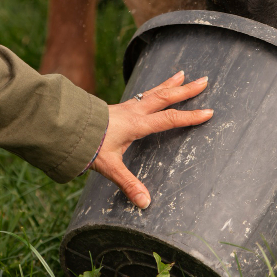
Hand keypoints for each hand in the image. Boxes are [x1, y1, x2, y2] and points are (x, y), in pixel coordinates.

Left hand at [90, 71, 211, 208]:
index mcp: (137, 124)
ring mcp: (127, 106)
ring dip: (171, 84)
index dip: (190, 117)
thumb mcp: (110, 167)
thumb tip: (145, 203)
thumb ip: (128, 184)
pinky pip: (144, 94)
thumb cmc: (89, 146)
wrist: (67, 127)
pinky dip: (155, 88)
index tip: (209, 112)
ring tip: (184, 73)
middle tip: (205, 80)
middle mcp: (135, 111)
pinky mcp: (120, 107)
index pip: (169, 119)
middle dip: (187, 90)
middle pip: (165, 97)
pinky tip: (156, 88)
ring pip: (154, 91)